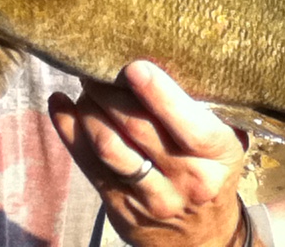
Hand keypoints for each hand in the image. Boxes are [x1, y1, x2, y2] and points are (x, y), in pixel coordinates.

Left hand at [48, 61, 246, 246]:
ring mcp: (151, 197)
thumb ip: (205, 109)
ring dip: (89, 109)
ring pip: (108, 146)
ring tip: (85, 85)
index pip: (189, 125)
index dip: (159, 95)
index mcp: (217, 156)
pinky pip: (87, 163)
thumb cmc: (212, 171)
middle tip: (97, 65)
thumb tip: (170, 55)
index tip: (134, 66)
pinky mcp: (119, 206)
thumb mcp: (226, 142)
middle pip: (139, 128)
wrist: (202, 237)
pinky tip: (59, 103)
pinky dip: (68, 128)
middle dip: (111, 91)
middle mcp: (186, 179)